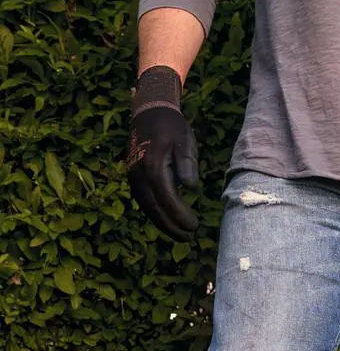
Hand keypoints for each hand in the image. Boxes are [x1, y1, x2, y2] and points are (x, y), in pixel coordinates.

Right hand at [126, 66, 199, 241]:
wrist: (148, 112)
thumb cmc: (172, 127)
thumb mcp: (185, 141)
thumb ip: (187, 163)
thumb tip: (191, 186)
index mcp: (153, 166)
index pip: (167, 199)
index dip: (180, 216)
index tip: (194, 226)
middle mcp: (139, 174)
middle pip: (154, 209)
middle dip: (171, 227)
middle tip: (189, 237)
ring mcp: (133, 177)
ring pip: (147, 208)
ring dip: (163, 224)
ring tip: (181, 235)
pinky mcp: (133, 178)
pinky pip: (144, 201)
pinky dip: (155, 215)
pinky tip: (168, 222)